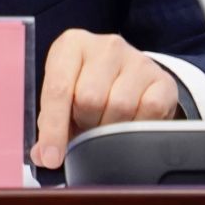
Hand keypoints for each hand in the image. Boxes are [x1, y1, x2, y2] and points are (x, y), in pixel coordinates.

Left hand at [32, 29, 180, 169]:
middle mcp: (106, 46)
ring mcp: (137, 59)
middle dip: (85, 123)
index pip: (58, 88)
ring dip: (110, 127)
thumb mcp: (64, 97)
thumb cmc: (88, 86)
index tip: (52, 158)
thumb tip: (42, 155)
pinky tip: (129, 123)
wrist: (129, 74)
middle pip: (90, 99)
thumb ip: (50, 124)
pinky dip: (136, 127)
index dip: (54, 128)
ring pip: (119, 107)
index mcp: (72, 45)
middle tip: (87, 125)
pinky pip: (148, 111)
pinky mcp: (162, 79)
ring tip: (106, 123)